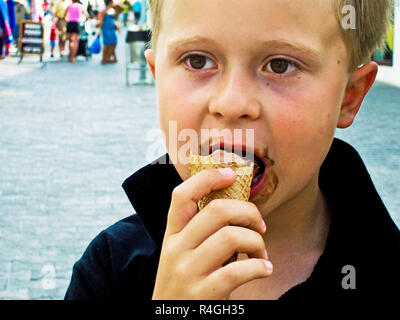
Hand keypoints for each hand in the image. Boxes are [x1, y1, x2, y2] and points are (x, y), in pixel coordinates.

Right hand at [152, 168, 272, 299]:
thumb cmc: (184, 284)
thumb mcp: (181, 255)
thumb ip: (198, 233)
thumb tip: (235, 208)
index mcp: (171, 235)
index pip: (181, 195)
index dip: (207, 178)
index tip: (230, 174)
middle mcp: (176, 249)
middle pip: (216, 210)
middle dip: (248, 211)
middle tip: (260, 224)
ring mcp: (188, 271)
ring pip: (231, 236)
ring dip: (257, 241)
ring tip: (261, 252)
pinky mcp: (203, 293)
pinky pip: (238, 271)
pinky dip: (259, 267)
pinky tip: (265, 269)